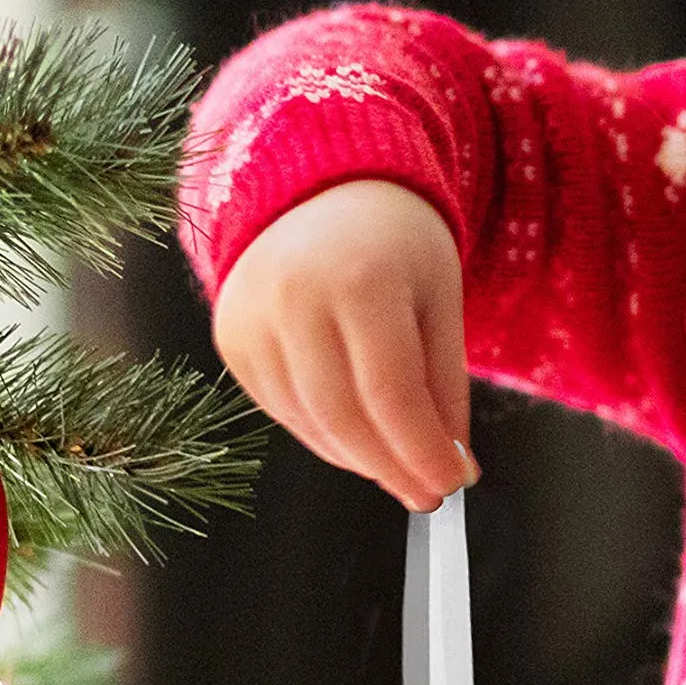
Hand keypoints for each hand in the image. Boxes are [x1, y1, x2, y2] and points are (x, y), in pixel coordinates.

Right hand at [211, 177, 479, 512]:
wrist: (321, 192)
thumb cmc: (394, 245)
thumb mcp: (439, 302)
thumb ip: (446, 388)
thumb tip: (454, 468)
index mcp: (359, 279)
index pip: (391, 394)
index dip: (422, 451)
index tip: (452, 484)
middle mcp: (293, 297)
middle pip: (344, 418)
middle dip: (392, 467)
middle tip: (429, 493)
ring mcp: (251, 319)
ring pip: (310, 423)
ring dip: (360, 458)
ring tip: (398, 464)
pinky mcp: (231, 339)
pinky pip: (282, 411)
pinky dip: (325, 436)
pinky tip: (357, 435)